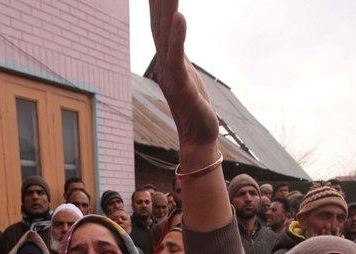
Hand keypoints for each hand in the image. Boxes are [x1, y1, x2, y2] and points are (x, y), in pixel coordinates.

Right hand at [149, 0, 218, 151]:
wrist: (198, 137)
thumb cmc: (195, 106)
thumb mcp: (187, 73)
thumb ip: (180, 55)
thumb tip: (178, 38)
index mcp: (168, 58)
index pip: (159, 22)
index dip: (156, 2)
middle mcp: (165, 62)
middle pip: (158, 23)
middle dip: (157, 0)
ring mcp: (171, 73)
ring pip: (165, 34)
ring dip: (166, 9)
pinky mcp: (181, 83)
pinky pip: (177, 56)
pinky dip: (177, 35)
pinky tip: (179, 16)